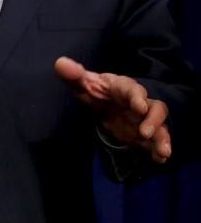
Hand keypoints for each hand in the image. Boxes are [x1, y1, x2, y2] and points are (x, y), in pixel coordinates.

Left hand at [54, 57, 171, 162]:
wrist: (109, 104)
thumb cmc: (98, 92)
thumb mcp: (84, 84)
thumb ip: (74, 76)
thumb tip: (60, 63)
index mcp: (125, 89)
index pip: (134, 90)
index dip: (138, 97)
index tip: (139, 106)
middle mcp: (140, 104)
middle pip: (156, 108)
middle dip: (154, 120)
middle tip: (145, 133)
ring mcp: (145, 120)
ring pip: (161, 126)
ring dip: (163, 138)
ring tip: (163, 151)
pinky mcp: (146, 135)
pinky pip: (156, 142)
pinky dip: (159, 151)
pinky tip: (160, 159)